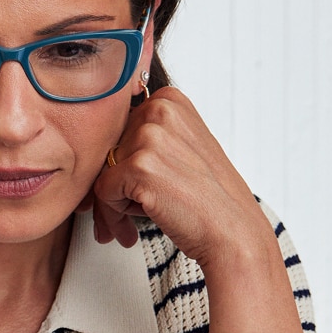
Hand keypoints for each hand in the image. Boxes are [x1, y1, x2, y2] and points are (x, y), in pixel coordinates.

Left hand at [87, 87, 270, 271]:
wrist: (233, 232)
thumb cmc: (209, 198)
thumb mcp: (182, 148)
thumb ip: (148, 137)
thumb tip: (98, 148)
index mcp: (169, 100)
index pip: (119, 129)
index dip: (122, 164)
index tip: (135, 188)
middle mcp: (159, 110)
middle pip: (107, 149)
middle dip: (115, 186)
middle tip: (132, 212)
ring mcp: (149, 136)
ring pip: (102, 171)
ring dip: (113, 204)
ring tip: (134, 223)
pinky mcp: (139, 167)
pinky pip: (102, 192)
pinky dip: (113, 215)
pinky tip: (135, 228)